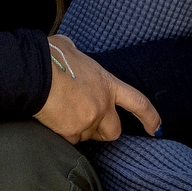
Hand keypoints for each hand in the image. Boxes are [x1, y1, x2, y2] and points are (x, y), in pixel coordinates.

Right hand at [36, 35, 162, 142]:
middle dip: (103, 131)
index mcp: (108, 84)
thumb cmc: (52, 56)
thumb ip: (79, 60)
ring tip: (61, 113)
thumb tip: (70, 54)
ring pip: (87, 136)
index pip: (138, 103)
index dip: (150, 117)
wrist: (35, 72)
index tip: (156, 129)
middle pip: (114, 131)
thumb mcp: (73, 50)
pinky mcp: (71, 131)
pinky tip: (53, 120)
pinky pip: (70, 141)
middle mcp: (103, 105)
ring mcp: (88, 120)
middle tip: (88, 123)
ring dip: (78, 130)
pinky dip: (63, 134)